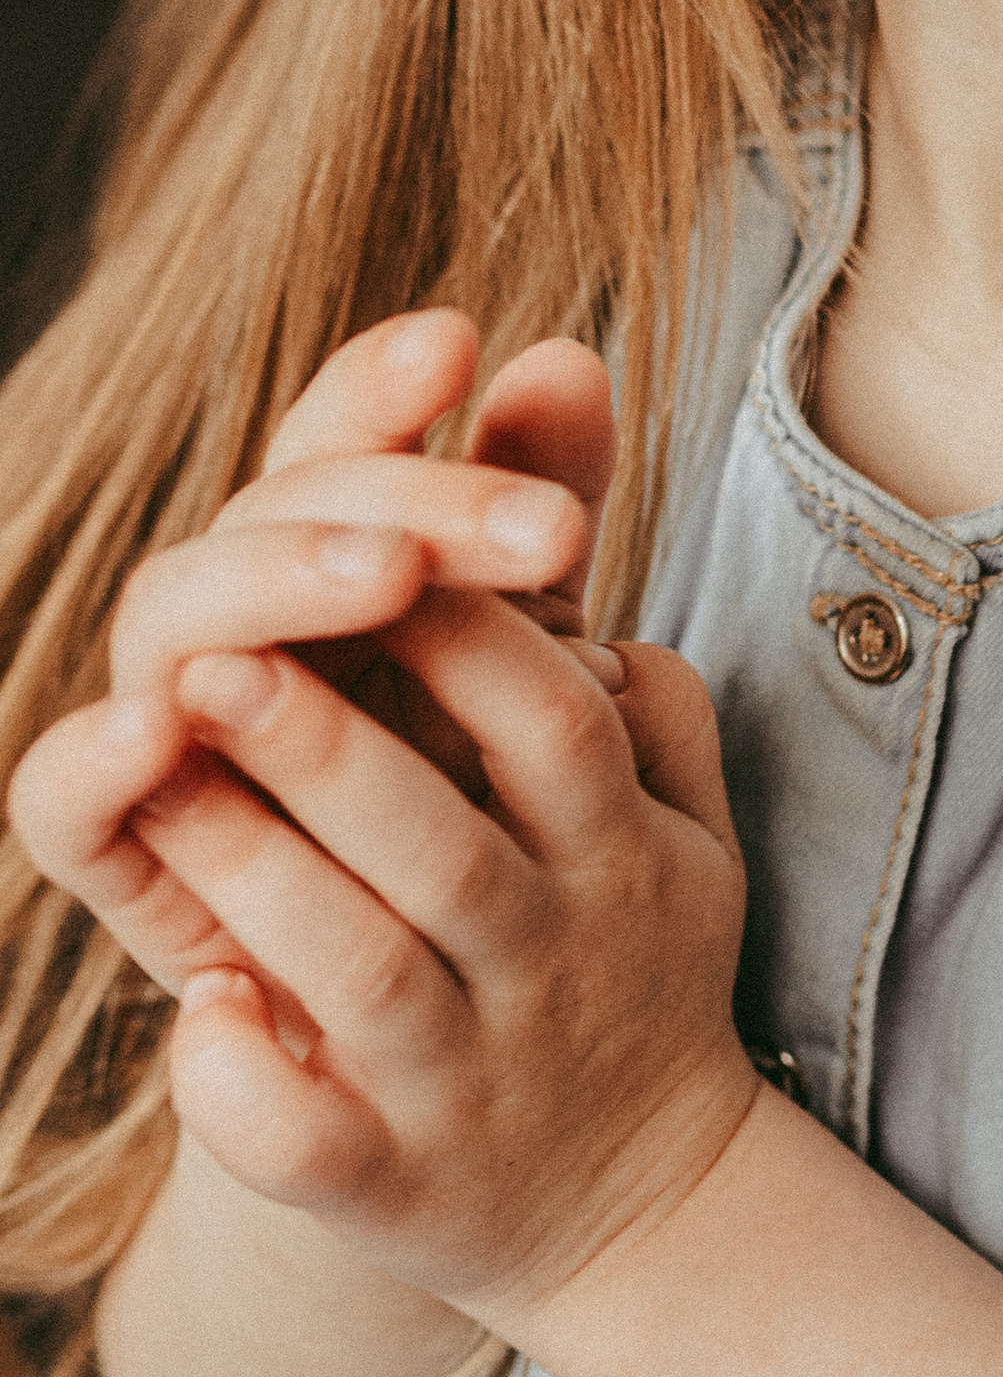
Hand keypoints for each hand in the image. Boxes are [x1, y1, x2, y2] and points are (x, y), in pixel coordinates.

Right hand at [10, 310, 613, 1027]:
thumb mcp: (537, 660)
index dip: (379, 385)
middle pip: (275, 512)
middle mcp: (234, 626)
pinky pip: (63, 806)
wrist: (458, 1034)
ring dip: (278, 580)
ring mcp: (167, 733)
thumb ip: (537, 508)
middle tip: (545, 520)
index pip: (332, 439)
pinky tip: (161, 719)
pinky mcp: (125, 864)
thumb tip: (565, 358)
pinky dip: (93, 759)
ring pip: (173, 614)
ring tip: (394, 570)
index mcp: (325, 561)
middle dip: (406, 495)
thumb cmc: (488, 814)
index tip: (466, 342)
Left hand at [93, 585, 754, 1332]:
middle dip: (325, 744)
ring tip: (159, 780)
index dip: (471, 639)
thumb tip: (593, 615)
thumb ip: (663, 714)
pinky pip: (304, 1145)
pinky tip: (201, 1006)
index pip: (556, 726)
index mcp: (620, 862)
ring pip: (359, 972)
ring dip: (255, 875)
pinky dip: (241, 1084)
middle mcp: (547, 965)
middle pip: (443, 844)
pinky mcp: (390, 1186)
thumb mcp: (699, 841)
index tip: (372, 558)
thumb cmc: (641, 973)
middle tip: (212, 659)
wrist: (651, 1214)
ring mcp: (466, 1080)